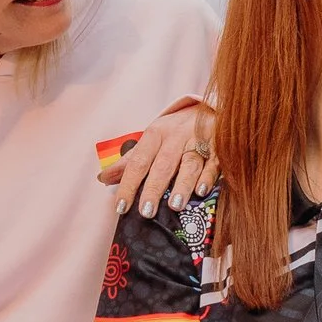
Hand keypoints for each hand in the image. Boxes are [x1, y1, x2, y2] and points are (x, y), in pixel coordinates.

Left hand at [99, 102, 216, 213]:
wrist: (208, 110)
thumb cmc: (175, 131)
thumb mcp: (151, 139)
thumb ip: (129, 160)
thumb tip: (102, 178)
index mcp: (156, 133)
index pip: (138, 162)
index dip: (128, 185)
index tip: (121, 207)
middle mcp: (176, 136)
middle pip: (163, 164)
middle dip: (154, 189)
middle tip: (146, 212)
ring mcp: (199, 140)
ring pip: (190, 163)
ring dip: (182, 185)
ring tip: (174, 206)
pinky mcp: (219, 146)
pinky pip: (214, 163)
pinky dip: (208, 177)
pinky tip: (202, 191)